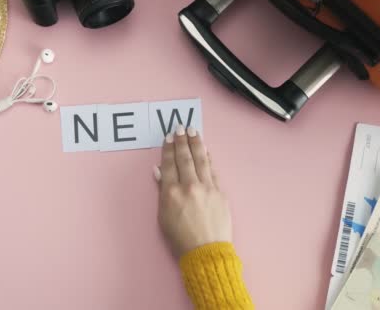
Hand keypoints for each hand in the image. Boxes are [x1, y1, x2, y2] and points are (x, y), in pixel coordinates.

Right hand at [154, 125, 231, 257]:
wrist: (206, 252)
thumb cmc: (181, 239)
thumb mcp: (163, 216)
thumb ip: (162, 191)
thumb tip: (159, 171)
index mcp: (171, 193)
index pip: (169, 164)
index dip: (168, 149)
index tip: (169, 137)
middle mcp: (189, 186)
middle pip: (185, 158)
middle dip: (182, 141)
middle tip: (180, 127)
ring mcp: (207, 188)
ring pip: (201, 160)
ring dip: (196, 144)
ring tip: (194, 132)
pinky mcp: (220, 193)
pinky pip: (213, 171)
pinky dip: (209, 159)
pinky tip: (206, 151)